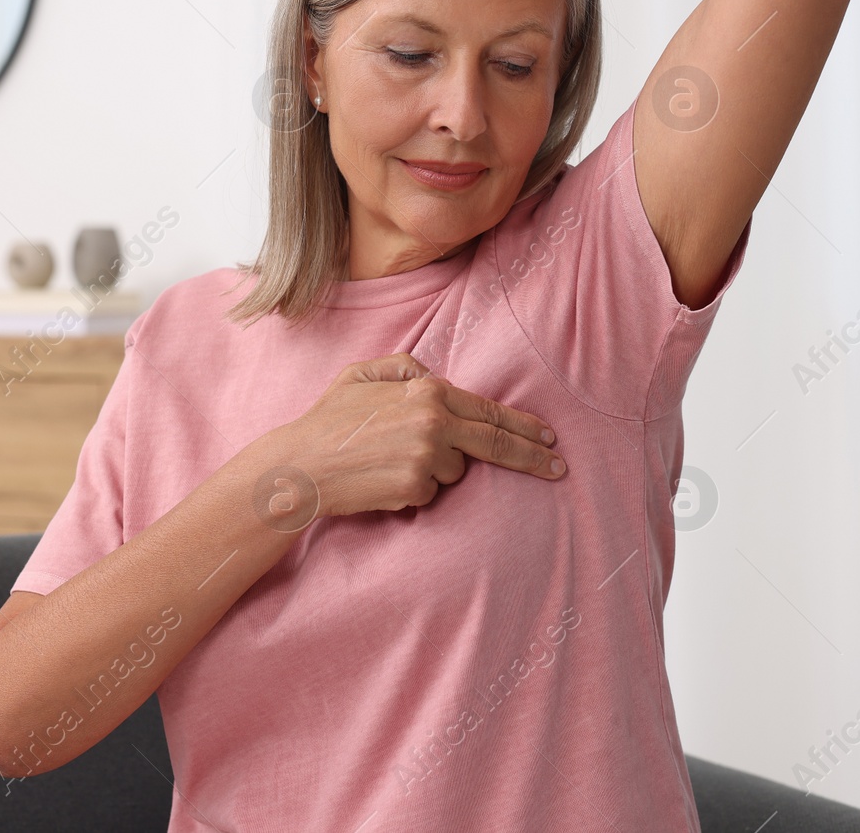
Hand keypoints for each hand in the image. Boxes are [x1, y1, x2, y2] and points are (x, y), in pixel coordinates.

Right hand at [264, 352, 565, 519]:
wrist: (300, 466)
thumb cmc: (329, 420)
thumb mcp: (363, 374)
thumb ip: (405, 367)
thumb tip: (434, 376)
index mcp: (427, 391)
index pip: (488, 410)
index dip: (523, 425)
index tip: (549, 435)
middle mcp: (434, 423)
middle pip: (495, 443)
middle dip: (533, 456)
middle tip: (559, 467)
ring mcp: (427, 458)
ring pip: (454, 470)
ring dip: (434, 469)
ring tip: (391, 460)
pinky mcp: (415, 489)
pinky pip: (430, 492)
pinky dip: (413, 490)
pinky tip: (384, 479)